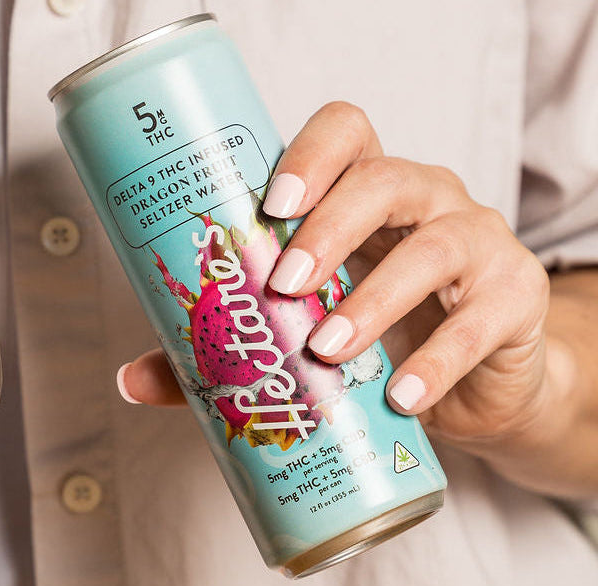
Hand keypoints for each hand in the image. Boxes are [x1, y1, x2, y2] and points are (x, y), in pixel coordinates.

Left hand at [120, 101, 551, 461]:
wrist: (470, 383)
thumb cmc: (374, 338)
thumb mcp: (300, 335)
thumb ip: (224, 350)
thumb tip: (129, 379)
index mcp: (363, 193)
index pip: (346, 133)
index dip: (310, 154)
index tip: (269, 202)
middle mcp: (424, 201)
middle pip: (385, 178)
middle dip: (328, 228)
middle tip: (282, 285)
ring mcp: (477, 243)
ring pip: (435, 244)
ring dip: (374, 297)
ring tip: (327, 347)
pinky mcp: (514, 299)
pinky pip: (483, 319)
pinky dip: (439, 359)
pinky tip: (402, 395)